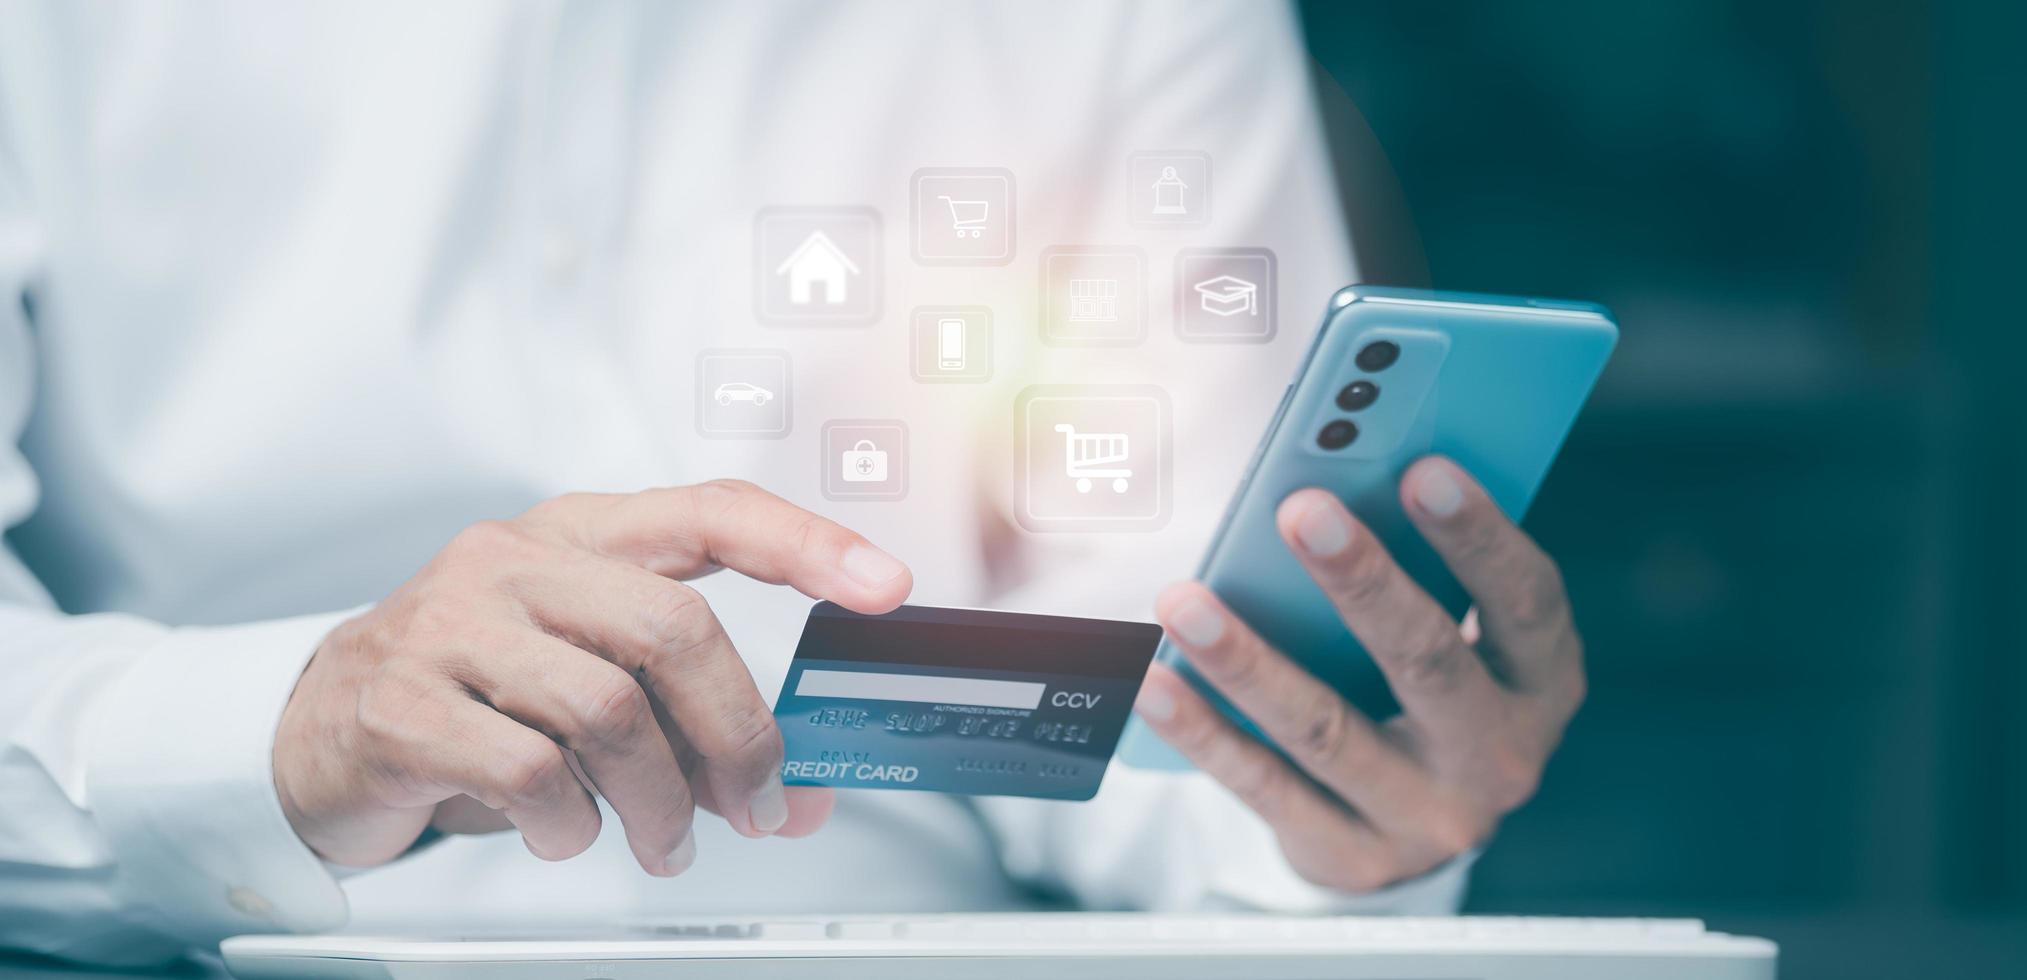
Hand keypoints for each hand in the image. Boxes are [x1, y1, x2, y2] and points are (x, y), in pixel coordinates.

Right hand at [273, 480, 911, 875]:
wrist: (318, 724)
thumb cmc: (479, 695)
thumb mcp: (592, 688)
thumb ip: (694, 726)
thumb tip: (801, 798)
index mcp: (580, 536)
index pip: (711, 510)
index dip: (806, 543)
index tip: (884, 584)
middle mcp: (515, 560)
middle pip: (674, 628)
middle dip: (738, 736)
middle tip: (755, 806)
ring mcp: (451, 621)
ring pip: (608, 708)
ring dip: (659, 800)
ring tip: (662, 841)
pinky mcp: (401, 700)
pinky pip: (528, 770)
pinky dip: (570, 824)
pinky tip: (566, 831)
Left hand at [1132, 456, 1583, 891]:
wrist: (1418, 838)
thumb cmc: (1429, 692)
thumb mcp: (1464, 641)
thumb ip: (1424, 574)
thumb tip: (1335, 487)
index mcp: (1540, 682)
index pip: (1525, 601)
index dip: (1478, 536)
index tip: (1422, 470)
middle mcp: (1498, 758)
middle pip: (1427, 663)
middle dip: (1362, 582)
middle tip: (1298, 511)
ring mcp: (1425, 818)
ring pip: (1325, 729)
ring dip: (1249, 660)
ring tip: (1184, 599)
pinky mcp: (1351, 856)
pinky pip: (1263, 786)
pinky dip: (1204, 731)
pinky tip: (1154, 682)